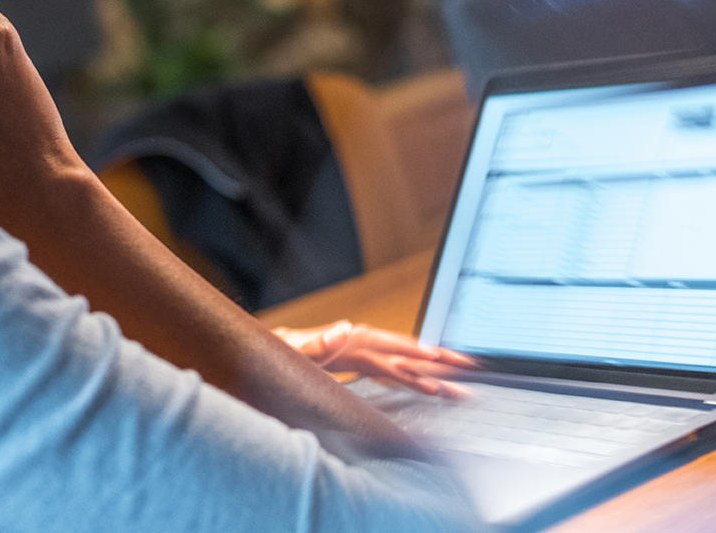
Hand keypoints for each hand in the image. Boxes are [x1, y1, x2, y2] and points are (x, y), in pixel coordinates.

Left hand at [272, 320, 477, 397]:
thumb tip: (348, 328)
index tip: (444, 360)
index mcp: (345, 341)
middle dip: (435, 361)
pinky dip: (402, 378)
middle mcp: (352, 345)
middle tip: (469, 369)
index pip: (390, 347)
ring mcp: (349, 356)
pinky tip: (416, 384)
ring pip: (395, 365)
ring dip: (424, 374)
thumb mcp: (289, 350)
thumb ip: (318, 342)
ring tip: (456, 387)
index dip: (416, 353)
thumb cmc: (268, 356)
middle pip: (401, 353)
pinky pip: (381, 373)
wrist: (245, 358)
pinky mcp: (344, 367)